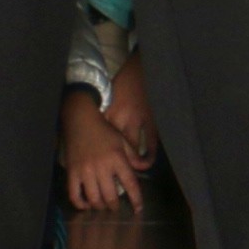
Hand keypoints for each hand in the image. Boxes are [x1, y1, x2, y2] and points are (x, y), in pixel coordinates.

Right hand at [60, 87, 146, 213]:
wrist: (80, 119)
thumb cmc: (103, 130)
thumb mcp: (121, 140)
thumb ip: (133, 156)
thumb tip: (143, 168)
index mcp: (117, 159)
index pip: (130, 184)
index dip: (136, 200)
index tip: (138, 209)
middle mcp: (102, 167)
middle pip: (111, 197)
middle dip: (115, 206)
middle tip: (116, 207)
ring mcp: (85, 171)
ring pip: (94, 199)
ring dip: (100, 206)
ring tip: (102, 205)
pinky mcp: (72, 172)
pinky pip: (74, 195)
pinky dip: (80, 204)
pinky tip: (86, 204)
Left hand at [104, 52, 156, 173]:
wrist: (144, 67)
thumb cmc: (125, 81)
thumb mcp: (110, 97)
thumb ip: (105, 115)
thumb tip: (98, 132)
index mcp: (107, 113)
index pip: (99, 139)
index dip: (97, 156)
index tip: (96, 169)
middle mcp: (119, 119)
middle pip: (112, 149)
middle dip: (112, 166)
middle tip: (112, 181)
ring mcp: (137, 120)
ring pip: (130, 150)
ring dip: (130, 164)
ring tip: (130, 176)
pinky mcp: (152, 120)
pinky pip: (150, 144)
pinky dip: (149, 155)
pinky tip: (147, 162)